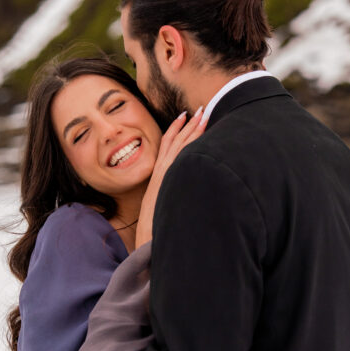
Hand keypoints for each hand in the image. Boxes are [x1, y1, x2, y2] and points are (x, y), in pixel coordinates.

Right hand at [135, 107, 206, 247]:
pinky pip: (181, 156)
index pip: (168, 147)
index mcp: (159, 178)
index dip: (176, 131)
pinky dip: (190, 143)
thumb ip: (172, 195)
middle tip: (200, 110)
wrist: (146, 240)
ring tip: (202, 114)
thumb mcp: (164, 207)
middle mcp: (161, 173)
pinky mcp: (169, 180)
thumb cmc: (157, 228)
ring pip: (179, 146)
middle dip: (188, 125)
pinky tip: (200, 133)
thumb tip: (183, 192)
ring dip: (192, 129)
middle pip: (175, 142)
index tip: (185, 117)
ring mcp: (165, 175)